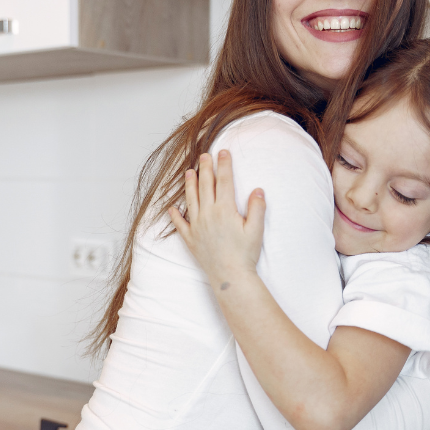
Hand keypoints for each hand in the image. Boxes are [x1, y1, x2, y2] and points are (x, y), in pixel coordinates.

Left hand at [169, 150, 265, 287]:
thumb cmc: (245, 254)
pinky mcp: (191, 239)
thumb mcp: (256, 230)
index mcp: (225, 210)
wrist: (230, 276)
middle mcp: (208, 215)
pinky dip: (175, 216)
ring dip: (190, 185)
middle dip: (206, 168)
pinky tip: (172, 208)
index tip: (223, 152)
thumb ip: (257, 208)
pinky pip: (180, 224)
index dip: (224, 165)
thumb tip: (257, 190)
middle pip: (206, 186)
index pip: (224, 182)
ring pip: (191, 200)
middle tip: (204, 155)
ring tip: (189, 172)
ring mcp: (197, 227)